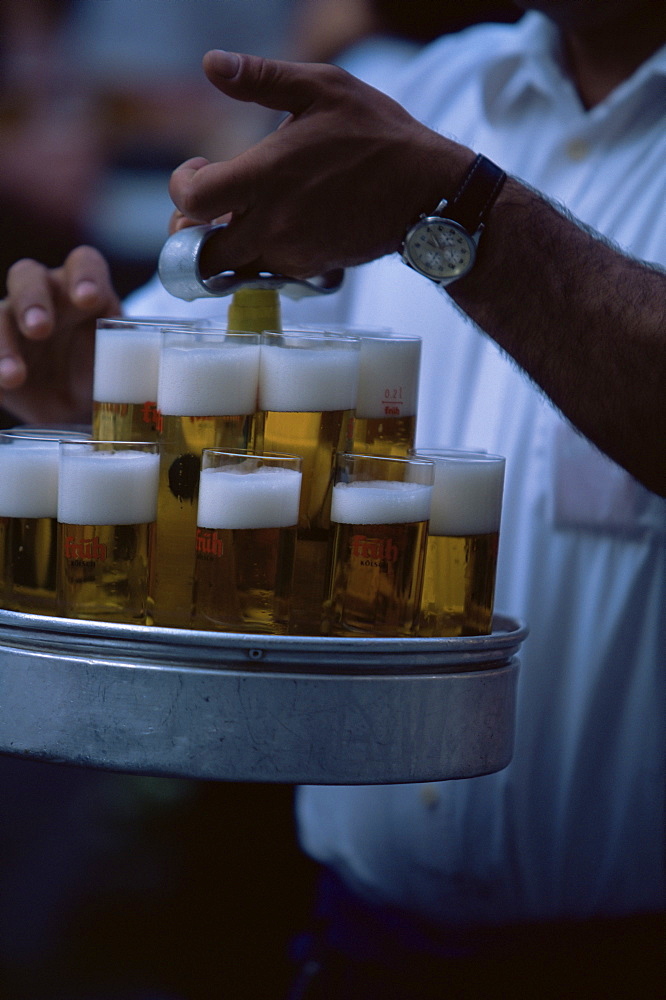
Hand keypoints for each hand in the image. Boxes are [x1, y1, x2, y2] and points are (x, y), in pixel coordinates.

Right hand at [0, 246, 120, 424]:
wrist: (81, 409)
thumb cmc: (107, 376)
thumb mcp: (126, 368)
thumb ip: (135, 364)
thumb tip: (156, 393)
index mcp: (85, 290)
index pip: (84, 263)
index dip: (84, 275)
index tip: (89, 299)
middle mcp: (47, 297)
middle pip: (28, 277)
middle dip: (33, 301)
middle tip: (41, 329)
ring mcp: (13, 320)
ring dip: (4, 342)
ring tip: (15, 375)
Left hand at [168, 50, 473, 278]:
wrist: (428, 193)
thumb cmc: (378, 134)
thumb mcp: (323, 88)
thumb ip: (262, 78)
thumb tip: (211, 63)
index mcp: (265, 177)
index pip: (191, 201)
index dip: (182, 188)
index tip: (200, 168)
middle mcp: (272, 224)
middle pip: (201, 253)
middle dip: (192, 234)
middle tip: (207, 209)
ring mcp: (291, 253)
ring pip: (233, 268)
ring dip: (226, 246)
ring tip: (243, 215)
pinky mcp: (310, 269)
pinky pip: (267, 272)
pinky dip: (261, 255)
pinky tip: (279, 226)